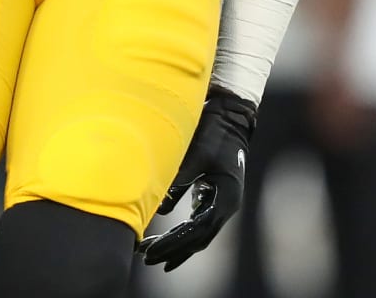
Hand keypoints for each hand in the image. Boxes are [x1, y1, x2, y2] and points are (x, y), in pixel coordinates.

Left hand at [139, 86, 256, 271]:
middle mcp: (226, 206)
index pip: (198, 230)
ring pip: (196, 236)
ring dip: (174, 246)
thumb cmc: (215, 132)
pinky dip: (179, 235)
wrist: (230, 116)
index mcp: (226, 198)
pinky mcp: (211, 198)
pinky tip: (162, 243)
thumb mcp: (197, 153)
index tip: (152, 250)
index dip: (174, 243)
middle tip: (146, 258)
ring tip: (148, 255)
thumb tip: (158, 207)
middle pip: (198, 239)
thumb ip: (179, 179)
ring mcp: (220, 204)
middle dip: (172, 250)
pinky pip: (195, 225)